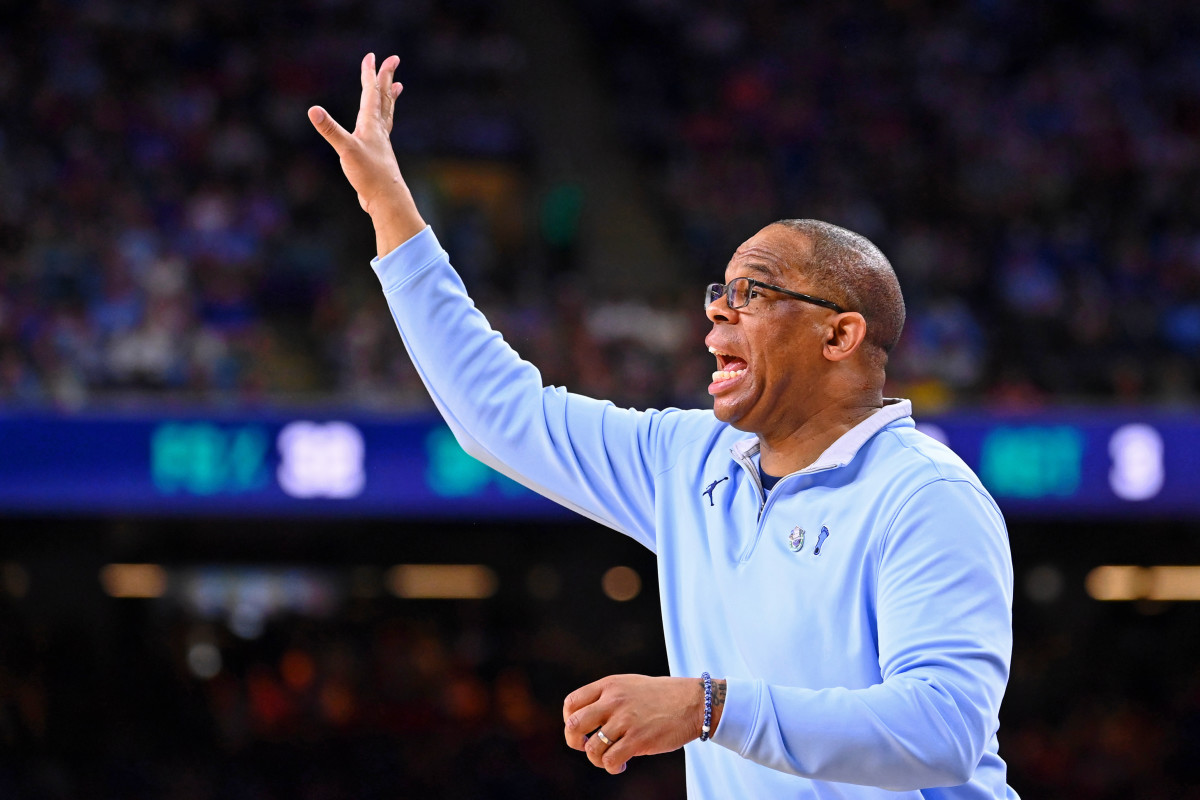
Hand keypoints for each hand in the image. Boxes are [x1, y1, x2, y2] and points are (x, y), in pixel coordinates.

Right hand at [308, 53, 424, 254]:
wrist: (386, 200)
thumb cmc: (369, 174)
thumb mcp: (346, 150)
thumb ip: (330, 130)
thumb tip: (313, 111)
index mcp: (371, 124)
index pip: (371, 92)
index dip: (370, 73)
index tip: (373, 56)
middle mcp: (378, 129)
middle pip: (384, 97)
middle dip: (386, 77)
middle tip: (394, 60)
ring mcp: (380, 142)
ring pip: (387, 113)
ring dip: (390, 97)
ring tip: (397, 87)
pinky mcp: (378, 154)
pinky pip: (383, 129)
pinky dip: (383, 119)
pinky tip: (380, 124)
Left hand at [562, 674, 716, 774]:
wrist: (693, 702)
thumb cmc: (661, 697)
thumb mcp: (629, 686)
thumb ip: (608, 697)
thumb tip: (586, 720)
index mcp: (609, 685)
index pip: (572, 702)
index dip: (569, 720)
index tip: (582, 729)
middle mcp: (614, 700)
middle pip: (574, 724)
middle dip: (574, 741)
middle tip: (586, 746)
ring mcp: (626, 720)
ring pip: (592, 747)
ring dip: (596, 759)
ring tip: (609, 759)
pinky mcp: (638, 739)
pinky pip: (611, 760)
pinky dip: (611, 767)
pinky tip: (621, 765)